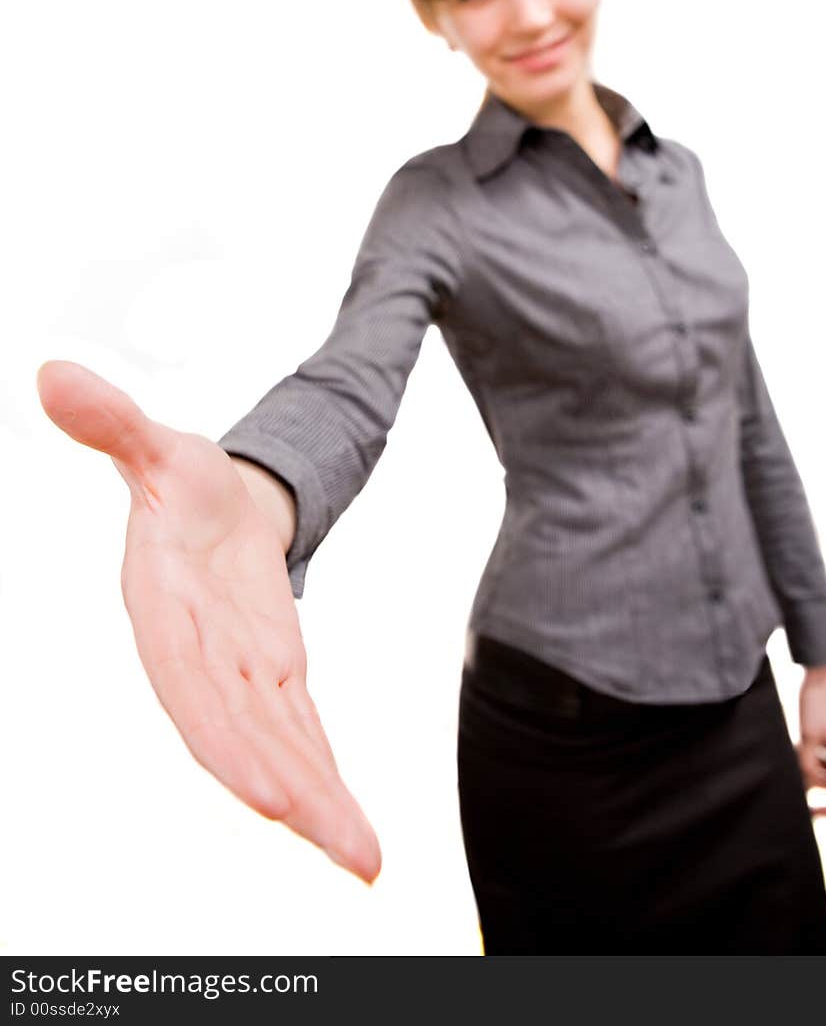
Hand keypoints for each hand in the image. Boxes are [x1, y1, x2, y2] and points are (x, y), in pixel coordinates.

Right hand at [37, 360, 380, 881]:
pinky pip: (302, 732)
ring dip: (322, 804)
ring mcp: (239, 674)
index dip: (228, 740)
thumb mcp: (157, 445)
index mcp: (165, 613)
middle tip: (351, 853)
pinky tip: (355, 832)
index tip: (273, 794)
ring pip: (281, 748)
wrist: (203, 502)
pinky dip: (327, 778)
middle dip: (294, 793)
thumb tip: (50, 373)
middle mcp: (200, 659)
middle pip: (246, 736)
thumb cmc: (175, 478)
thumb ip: (113, 423)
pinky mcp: (274, 674)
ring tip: (366, 863)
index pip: (192, 688)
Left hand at [797, 661, 825, 816]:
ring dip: (820, 767)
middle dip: (819, 783)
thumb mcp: (806, 736)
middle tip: (797, 768)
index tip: (812, 812)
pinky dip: (824, 755)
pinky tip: (807, 740)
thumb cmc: (816, 701)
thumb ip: (808, 766)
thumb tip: (809, 786)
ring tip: (799, 749)